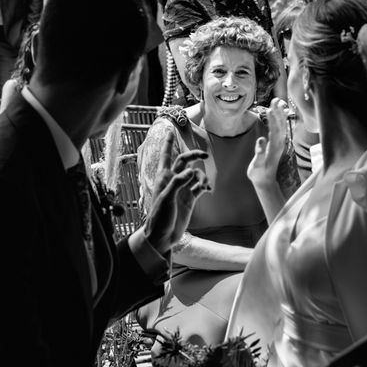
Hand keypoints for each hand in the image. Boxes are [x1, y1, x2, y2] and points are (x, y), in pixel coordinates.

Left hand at [144, 131, 208, 253]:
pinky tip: (207, 190)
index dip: (168, 143)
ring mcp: (182, 189)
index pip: (166, 155)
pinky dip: (204, 185)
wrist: (163, 236)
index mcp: (163, 177)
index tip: (171, 130)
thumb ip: (178, 183)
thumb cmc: (159, 217)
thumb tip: (191, 171)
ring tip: (204, 185)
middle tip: (205, 155)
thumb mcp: (166, 199)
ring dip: (202, 176)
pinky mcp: (189, 199)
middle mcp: (173, 180)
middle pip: (184, 161)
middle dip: (194, 156)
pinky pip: (199, 187)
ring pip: (195, 174)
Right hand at [247, 98, 287, 187]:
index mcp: (274, 148)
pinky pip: (281, 129)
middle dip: (278, 112)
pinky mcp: (278, 144)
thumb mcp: (256, 165)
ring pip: (282, 126)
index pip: (275, 130)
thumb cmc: (259, 174)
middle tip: (275, 100)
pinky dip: (279, 120)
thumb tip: (261, 140)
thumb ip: (259, 153)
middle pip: (281, 125)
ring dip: (280, 114)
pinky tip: (277, 113)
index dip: (273, 119)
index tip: (270, 109)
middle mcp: (279, 144)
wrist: (265, 182)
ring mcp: (280, 144)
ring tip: (277, 102)